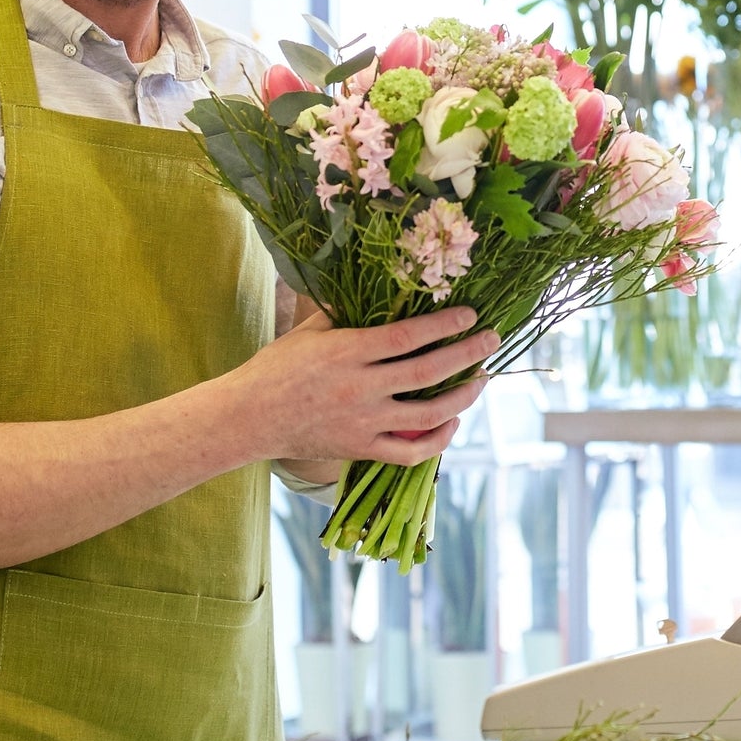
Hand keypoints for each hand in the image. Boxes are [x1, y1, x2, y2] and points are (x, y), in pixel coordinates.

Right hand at [230, 306, 493, 468]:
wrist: (249, 417)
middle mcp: (361, 387)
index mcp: (348, 351)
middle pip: (429, 371)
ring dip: (463, 396)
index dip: (446, 324)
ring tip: (481, 379)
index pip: (410, 335)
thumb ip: (346, 313)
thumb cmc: (277, 367)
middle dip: (469, 353)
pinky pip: (410, 452)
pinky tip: (452, 423)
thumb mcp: (310, 330)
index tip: (471, 314)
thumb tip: (380, 288)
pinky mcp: (361, 449)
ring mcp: (363, 422)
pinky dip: (438, 440)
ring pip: (429, 413)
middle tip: (492, 340)